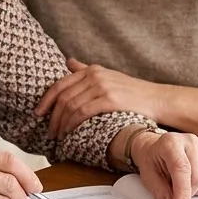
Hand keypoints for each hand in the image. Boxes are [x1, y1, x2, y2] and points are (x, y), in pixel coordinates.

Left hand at [36, 58, 163, 137]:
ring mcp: (102, 86)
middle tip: (49, 132)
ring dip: (61, 123)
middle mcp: (95, 75)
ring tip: (58, 136)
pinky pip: (82, 112)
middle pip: (63, 96)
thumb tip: (68, 62)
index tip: (39, 113)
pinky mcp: (110, 99)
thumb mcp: (108, 76)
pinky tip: (70, 133)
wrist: (158, 99)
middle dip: (52, 116)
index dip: (46, 100)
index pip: (60, 84)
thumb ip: (86, 70)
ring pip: (70, 105)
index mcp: (92, 70)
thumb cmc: (133, 92)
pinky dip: (72, 124)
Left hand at [131, 131, 197, 198]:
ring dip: (197, 190)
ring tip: (183, 183)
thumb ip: (160, 192)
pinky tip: (193, 179)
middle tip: (176, 195)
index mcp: (171, 142)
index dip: (183, 192)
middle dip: (189, 194)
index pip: (182, 168)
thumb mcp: (148, 176)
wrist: (158, 148)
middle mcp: (190, 141)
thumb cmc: (153, 161)